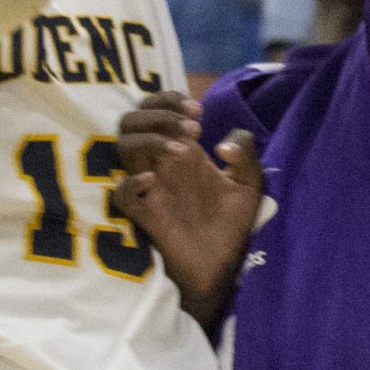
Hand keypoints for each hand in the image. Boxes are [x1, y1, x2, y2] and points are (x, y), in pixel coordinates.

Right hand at [113, 93, 266, 328]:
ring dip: (151, 140)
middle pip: (132, 121)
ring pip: (123, 147)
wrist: (222, 270)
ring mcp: (149, 189)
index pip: (156, 110)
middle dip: (160, 115)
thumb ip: (246, 156)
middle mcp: (159, 166)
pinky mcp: (143, 216)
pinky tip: (154, 182)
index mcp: (181, 153)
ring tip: (185, 151)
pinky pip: (120, 194)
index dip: (168, 100)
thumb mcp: (249, 187)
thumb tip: (222, 142)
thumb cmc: (230, 228)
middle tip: (194, 129)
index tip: (196, 110)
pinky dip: (131, 183)